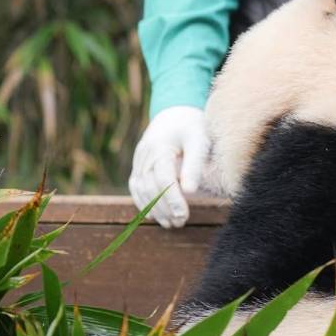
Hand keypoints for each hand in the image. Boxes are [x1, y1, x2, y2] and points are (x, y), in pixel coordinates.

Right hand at [129, 105, 208, 227]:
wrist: (175, 111)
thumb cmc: (191, 126)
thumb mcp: (199, 140)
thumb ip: (194, 164)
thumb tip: (190, 191)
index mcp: (160, 147)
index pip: (164, 180)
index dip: (173, 200)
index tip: (184, 215)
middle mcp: (145, 154)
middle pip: (151, 188)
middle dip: (164, 208)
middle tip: (180, 223)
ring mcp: (139, 160)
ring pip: (140, 189)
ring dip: (153, 209)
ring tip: (170, 224)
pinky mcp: (138, 164)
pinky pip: (135, 186)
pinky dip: (142, 202)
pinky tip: (153, 215)